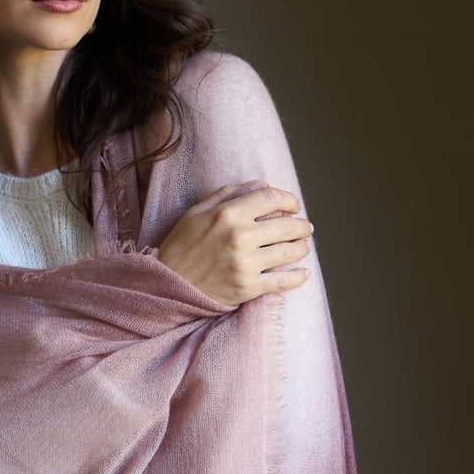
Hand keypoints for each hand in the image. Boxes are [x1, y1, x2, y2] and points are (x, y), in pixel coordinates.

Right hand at [156, 183, 312, 306]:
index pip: (271, 198)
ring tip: (303, 246)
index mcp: (228, 214)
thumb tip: (259, 184)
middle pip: (286, 226)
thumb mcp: (197, 212)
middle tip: (305, 227)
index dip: (289, 200)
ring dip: (302, 247)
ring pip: (288, 252)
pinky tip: (303, 272)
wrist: (168, 285)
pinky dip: (297, 277)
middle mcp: (240, 238)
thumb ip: (228, 195)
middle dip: (301, 225)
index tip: (293, 206)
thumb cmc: (182, 246)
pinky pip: (282, 282)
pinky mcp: (247, 288)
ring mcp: (245, 265)